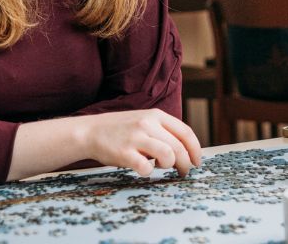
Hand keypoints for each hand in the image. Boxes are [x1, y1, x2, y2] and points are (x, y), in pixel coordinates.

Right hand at [78, 109, 201, 176]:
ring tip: (162, 168)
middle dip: (186, 163)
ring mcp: (136, 137)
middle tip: (183, 172)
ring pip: (168, 155)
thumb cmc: (121, 130)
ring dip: (170, 166)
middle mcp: (148, 124)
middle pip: (179, 147)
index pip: (186, 132)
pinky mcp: (124, 153)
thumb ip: (163, 130)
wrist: (90, 131)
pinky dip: (148, 172)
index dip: (195, 149)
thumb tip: (186, 150)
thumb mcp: (144, 120)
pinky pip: (146, 168)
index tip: (197, 161)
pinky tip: (143, 169)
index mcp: (156, 115)